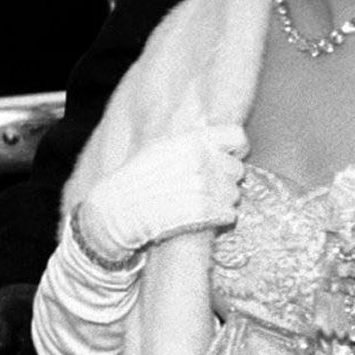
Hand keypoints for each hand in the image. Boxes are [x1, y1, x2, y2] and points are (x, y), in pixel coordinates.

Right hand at [77, 125, 247, 261]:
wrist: (117, 210)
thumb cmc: (136, 180)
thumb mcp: (161, 148)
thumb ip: (191, 143)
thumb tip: (217, 140)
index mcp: (192, 140)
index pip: (237, 137)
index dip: (236, 150)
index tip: (228, 159)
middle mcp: (201, 160)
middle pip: (237, 169)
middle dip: (226, 180)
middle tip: (208, 188)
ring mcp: (203, 186)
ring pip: (234, 194)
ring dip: (223, 201)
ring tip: (202, 204)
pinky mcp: (203, 211)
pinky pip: (229, 214)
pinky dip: (221, 218)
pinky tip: (205, 218)